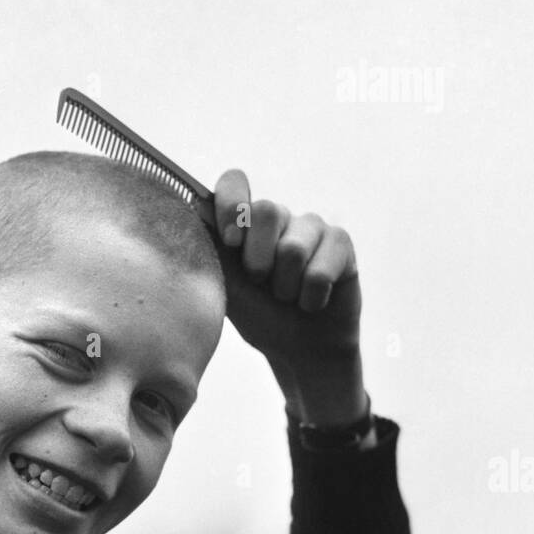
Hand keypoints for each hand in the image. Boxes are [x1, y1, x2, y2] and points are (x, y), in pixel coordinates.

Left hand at [208, 169, 366, 427]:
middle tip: (262, 284)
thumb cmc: (260, 316)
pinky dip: (311, 298)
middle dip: (258, 260)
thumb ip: (212, 248)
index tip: (230, 241)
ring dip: (285, 287)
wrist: (299, 351)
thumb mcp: (227, 285)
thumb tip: (193, 209)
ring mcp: (311, 227)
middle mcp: (278, 217)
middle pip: (267, 210)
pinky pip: (320, 269)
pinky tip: (314, 302)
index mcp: (245, 222)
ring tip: (288, 297)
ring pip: (294, 247)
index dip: (231, 204)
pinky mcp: (340, 243)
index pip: (235, 182)